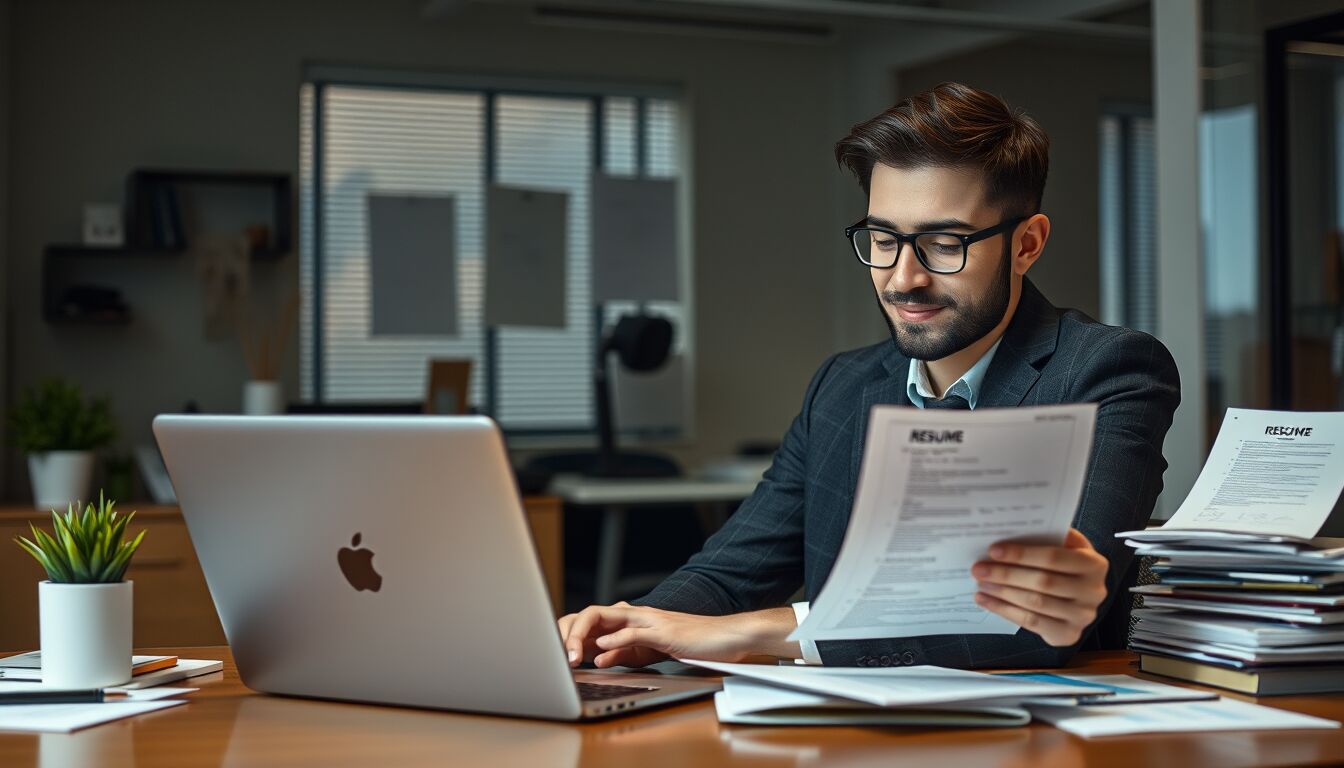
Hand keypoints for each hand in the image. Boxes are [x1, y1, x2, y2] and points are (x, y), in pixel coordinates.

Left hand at [556, 603, 798, 667]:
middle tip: (556, 654)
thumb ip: (625, 653)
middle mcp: (639, 614)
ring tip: (569, 655)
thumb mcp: (652, 650)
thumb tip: (598, 659)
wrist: (729, 637)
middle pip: (593, 613)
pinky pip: (635, 633)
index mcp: (634, 618)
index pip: (594, 618)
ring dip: (584, 636)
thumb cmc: (694, 643)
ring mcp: (652, 620)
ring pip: (607, 618)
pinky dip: (616, 641)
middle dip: (569, 631)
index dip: (571, 631)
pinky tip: (602, 653)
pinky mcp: (665, 632)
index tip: (555, 650)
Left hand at [971, 528, 1108, 646]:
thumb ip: (1049, 537)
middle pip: (1043, 582)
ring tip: (980, 584)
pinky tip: (985, 601)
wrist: (1080, 600)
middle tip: (979, 569)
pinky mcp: (1068, 634)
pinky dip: (1004, 611)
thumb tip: (1013, 527)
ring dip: (1002, 593)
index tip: (993, 550)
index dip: (1022, 554)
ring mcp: (1082, 616)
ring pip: (1035, 603)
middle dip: (1006, 574)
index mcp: (1094, 564)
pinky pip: (1031, 622)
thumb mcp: (1067, 547)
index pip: (1054, 558)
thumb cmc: (1067, 566)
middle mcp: (1093, 592)